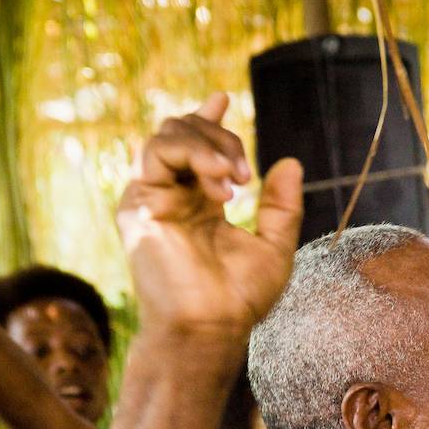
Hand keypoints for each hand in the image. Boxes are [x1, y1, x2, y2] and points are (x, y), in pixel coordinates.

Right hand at [117, 93, 303, 338]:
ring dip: (209, 146)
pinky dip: (193, 156)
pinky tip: (220, 185)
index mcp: (197, 204)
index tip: (223, 99)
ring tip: (235, 179)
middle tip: (246, 174)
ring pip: (167, 135)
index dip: (208, 121)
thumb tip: (290, 163)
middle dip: (221, 138)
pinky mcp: (138, 204)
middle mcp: (170, 197)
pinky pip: (156, 153)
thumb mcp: (273, 247)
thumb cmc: (238, 300)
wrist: (209, 329)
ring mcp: (150, 198)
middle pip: (183, 132)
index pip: (195, 147)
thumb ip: (281, 207)